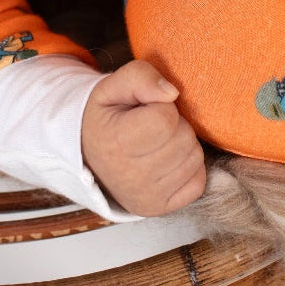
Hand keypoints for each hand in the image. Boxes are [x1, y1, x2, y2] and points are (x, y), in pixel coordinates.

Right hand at [80, 60, 205, 215]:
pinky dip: (188, 167)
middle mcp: (132, 176)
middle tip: (152, 126)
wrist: (87, 154)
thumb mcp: (113, 86)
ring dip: (183, 145)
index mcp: (117, 142)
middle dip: (175, 125)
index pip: (166, 119)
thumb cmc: (106, 117)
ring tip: (159, 142)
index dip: (161, 106)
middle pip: (184, 139)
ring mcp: (146, 197)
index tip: (146, 110)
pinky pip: (198, 182)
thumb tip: (173, 93)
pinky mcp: (158, 208)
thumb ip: (141, 77)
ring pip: (194, 159)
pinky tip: (167, 160)